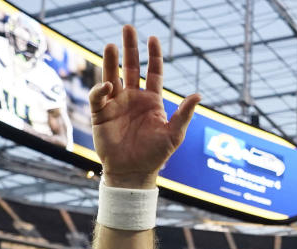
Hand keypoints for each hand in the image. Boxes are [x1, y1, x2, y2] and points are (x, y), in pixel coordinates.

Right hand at [89, 25, 200, 187]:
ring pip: (112, 75)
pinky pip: (98, 96)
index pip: (152, 72)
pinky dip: (100, 89)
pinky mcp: (101, 114)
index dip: (153, 55)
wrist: (134, 172)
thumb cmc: (155, 155)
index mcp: (151, 101)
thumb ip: (184, 114)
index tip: (152, 37)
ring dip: (111, 60)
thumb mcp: (174, 134)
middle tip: (127, 28)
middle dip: (129, 48)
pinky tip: (108, 86)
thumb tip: (198, 95)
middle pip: (130, 67)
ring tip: (112, 45)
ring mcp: (116, 104)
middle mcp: (133, 98)